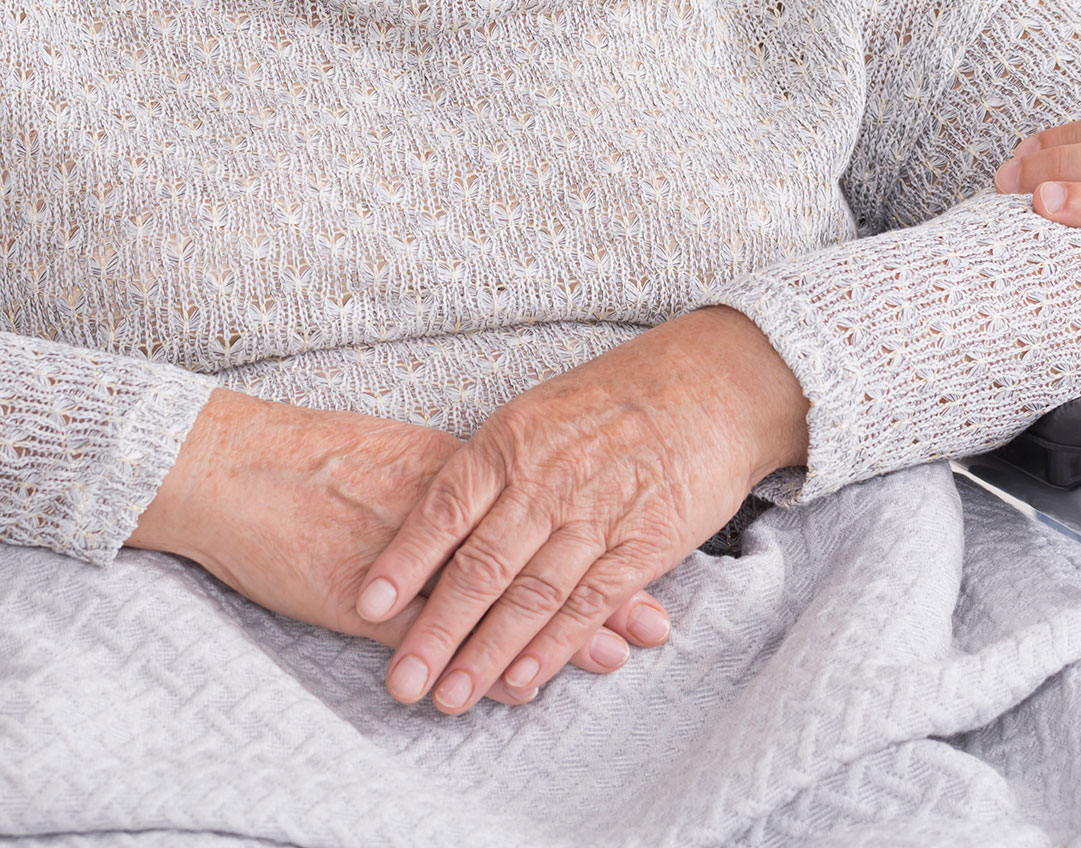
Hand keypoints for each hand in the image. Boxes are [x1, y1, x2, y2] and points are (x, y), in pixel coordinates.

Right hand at [128, 389, 672, 695]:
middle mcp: (449, 507)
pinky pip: (447, 633)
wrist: (236, 465)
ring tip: (611, 659)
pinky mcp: (373, 595)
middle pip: (540, 549)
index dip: (600, 535)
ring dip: (558, 632)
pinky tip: (517, 685)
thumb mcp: (401, 458)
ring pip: (502, 594)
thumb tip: (510, 500)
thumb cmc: (314, 461)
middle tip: (654, 624)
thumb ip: (457, 482)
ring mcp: (415, 553)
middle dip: (601, 590)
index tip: (652, 556)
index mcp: (458, 466)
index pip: (547, 503)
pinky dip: (484, 657)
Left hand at [355, 305, 808, 714]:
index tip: (368, 606)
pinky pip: (590, 601)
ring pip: (531, 594)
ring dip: (487, 653)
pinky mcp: (644, 541)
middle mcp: (548, 478)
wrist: (711, 384)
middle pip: (481, 565)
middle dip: (436, 630)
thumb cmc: (617, 396)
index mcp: (513, 439)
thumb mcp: (541, 410)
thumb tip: (436, 520)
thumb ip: (493, 466)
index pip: (445, 507)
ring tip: (449, 698)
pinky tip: (523, 678)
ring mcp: (596, 512)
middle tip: (402, 680)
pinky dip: (554, 644)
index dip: (405, 560)